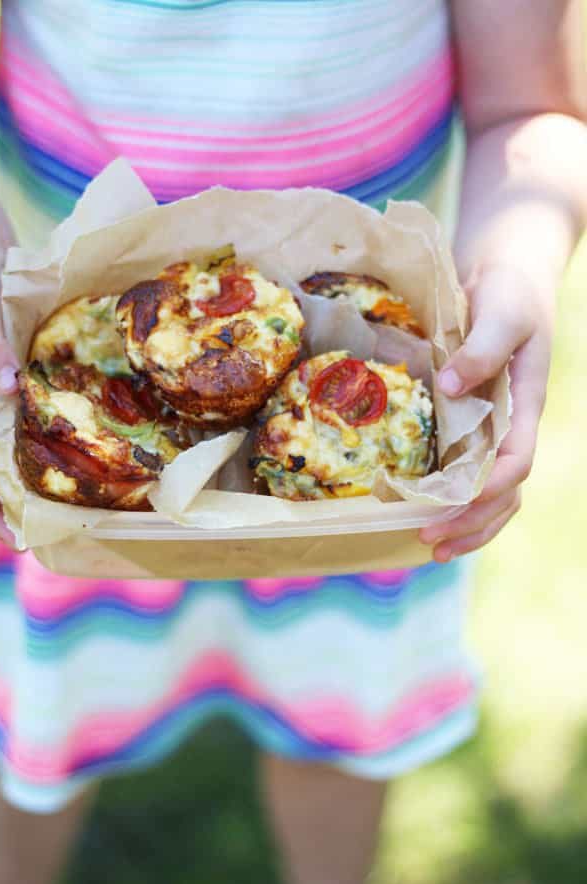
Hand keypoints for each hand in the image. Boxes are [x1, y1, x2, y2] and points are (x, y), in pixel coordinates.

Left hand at [419, 263, 551, 561]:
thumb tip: (451, 390)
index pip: (516, 461)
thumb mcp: (502, 312)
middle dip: (471, 521)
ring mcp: (493, 427)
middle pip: (504, 491)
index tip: (455, 505)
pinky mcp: (470, 422)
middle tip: (429, 540)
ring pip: (490, 492)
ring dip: (466, 523)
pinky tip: (425, 514)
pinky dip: (453, 500)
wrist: (506, 269)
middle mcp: (511, 424)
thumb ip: (482, 350)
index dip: (490, 488)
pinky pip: (467, 472)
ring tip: (431, 547)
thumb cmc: (511, 289)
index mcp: (525, 405)